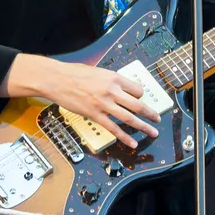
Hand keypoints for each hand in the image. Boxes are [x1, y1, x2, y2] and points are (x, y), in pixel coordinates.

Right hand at [37, 58, 160, 148]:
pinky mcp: (95, 115)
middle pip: (138, 105)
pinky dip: (124, 137)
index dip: (141, 96)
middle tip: (157, 119)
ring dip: (143, 126)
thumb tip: (120, 87)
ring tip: (153, 132)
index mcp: (114, 78)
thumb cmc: (74, 73)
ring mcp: (104, 104)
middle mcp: (112, 91)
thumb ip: (110, 80)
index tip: (141, 100)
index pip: (137, 89)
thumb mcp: (98, 71)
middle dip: (150, 113)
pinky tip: (132, 143)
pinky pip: (113, 128)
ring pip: (129, 118)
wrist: (56, 79)